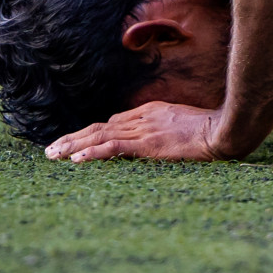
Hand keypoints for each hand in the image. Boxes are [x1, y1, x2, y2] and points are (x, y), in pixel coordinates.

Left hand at [44, 101, 222, 162]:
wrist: (221, 131)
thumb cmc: (208, 130)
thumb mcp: (181, 124)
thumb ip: (163, 128)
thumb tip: (150, 141)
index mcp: (149, 112)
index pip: (113, 123)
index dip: (90, 134)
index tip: (74, 144)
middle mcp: (141, 118)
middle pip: (99, 127)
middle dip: (73, 139)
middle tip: (50, 150)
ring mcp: (143, 130)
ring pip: (99, 136)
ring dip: (73, 146)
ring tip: (53, 156)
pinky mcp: (147, 144)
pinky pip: (113, 148)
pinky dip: (93, 153)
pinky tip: (76, 160)